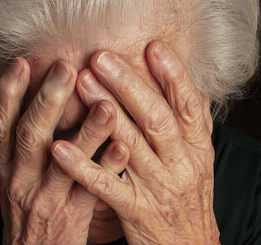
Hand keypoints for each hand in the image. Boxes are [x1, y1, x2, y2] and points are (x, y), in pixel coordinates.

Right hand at [0, 58, 128, 244]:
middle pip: (31, 134)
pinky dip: (106, 166)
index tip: (24, 64)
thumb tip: (34, 102)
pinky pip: (91, 188)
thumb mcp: (14, 176)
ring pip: (64, 160)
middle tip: (67, 69)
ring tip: (106, 105)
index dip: (9, 94)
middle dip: (48, 100)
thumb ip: (22, 145)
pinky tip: (122, 147)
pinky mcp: (71, 215)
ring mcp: (45, 197)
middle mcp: (20, 178)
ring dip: (86, 132)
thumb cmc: (27, 208)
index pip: (2, 124)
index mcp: (6, 166)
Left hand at [51, 41, 219, 243]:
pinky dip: (83, 166)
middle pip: (156, 119)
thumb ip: (196, 126)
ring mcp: (158, 188)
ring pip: (130, 146)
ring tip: (81, 85)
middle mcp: (180, 165)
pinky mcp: (136, 211)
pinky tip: (60, 146)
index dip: (174, 77)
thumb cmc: (190, 197)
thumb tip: (196, 89)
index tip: (153, 49)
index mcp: (198, 149)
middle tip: (101, 58)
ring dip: (105, 114)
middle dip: (129, 86)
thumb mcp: (201, 161)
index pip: (190, 107)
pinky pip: (107, 186)